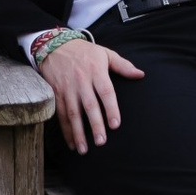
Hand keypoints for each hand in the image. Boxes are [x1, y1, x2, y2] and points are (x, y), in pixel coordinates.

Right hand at [42, 37, 143, 151]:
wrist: (55, 45)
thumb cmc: (84, 52)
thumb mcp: (105, 53)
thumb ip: (123, 65)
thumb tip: (141, 74)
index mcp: (96, 70)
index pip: (106, 92)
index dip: (111, 109)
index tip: (116, 125)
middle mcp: (82, 80)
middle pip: (89, 105)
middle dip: (95, 125)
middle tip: (101, 142)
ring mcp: (68, 88)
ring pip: (73, 113)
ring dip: (78, 133)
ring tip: (84, 149)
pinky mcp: (56, 94)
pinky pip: (61, 114)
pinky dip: (66, 130)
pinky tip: (71, 143)